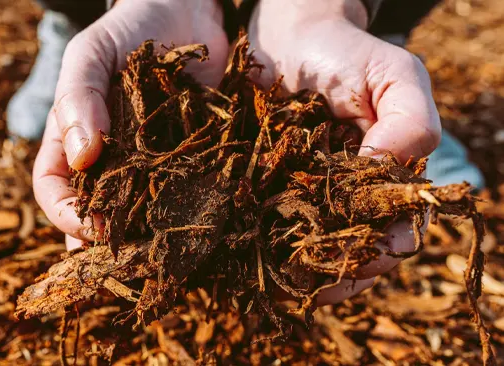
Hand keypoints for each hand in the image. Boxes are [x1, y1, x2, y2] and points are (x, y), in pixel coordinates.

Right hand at [33, 0, 228, 249]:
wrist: (185, 12)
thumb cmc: (127, 30)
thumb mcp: (91, 54)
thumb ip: (78, 96)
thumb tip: (81, 157)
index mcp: (71, 141)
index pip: (53, 190)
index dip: (65, 214)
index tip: (91, 226)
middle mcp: (108, 161)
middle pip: (96, 214)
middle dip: (107, 240)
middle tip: (129, 257)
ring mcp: (149, 165)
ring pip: (139, 214)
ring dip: (146, 237)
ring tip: (162, 254)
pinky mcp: (190, 160)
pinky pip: (184, 194)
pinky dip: (188, 213)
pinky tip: (200, 227)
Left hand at [248, 0, 440, 304]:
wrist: (286, 36)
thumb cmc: (343, 52)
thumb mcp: (391, 75)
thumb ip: (408, 122)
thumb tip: (385, 178)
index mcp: (387, 179)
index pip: (397, 229)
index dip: (385, 251)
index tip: (364, 261)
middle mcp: (349, 196)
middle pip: (353, 250)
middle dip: (340, 272)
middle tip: (315, 286)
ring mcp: (307, 196)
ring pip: (310, 248)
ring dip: (300, 272)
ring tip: (282, 285)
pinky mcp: (268, 190)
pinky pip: (269, 227)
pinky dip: (264, 248)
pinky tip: (252, 262)